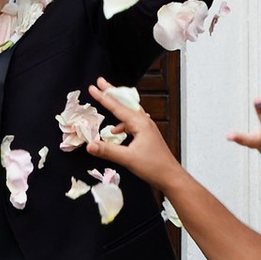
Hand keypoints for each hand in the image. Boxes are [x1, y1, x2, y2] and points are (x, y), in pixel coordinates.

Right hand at [86, 80, 179, 195]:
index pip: (117, 107)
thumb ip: (107, 151)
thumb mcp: (127, 159)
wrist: (171, 176)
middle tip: (101, 82)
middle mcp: (144, 122)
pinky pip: (131, 123)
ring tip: (106, 103)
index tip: (93, 87)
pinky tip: (116, 132)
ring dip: (116, 107)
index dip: (103, 97)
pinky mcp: (147, 136)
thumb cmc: (153, 167)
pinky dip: (121, 123)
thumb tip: (89, 145)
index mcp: (140, 124)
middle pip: (125, 103)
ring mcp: (147, 128)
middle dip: (112, 92)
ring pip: (128, 112)